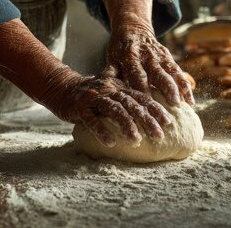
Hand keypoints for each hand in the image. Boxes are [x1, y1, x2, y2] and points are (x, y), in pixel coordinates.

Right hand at [0, 19, 171, 147]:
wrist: (61, 88)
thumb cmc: (92, 95)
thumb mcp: (112, 91)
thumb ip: (128, 97)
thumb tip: (151, 106)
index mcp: (119, 87)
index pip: (142, 98)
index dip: (156, 109)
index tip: (169, 122)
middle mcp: (110, 90)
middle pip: (132, 105)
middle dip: (148, 120)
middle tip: (160, 136)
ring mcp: (95, 98)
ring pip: (115, 111)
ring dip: (127, 125)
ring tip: (137, 140)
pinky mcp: (80, 108)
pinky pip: (92, 120)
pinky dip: (102, 130)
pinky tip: (111, 142)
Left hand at [103, 0, 193, 105]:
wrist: (133, 27)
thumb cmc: (119, 48)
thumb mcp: (112, 58)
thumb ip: (111, 74)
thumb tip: (105, 92)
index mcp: (130, 55)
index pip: (137, 74)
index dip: (142, 88)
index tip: (146, 103)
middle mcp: (147, 55)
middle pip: (158, 73)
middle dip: (166, 88)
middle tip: (172, 104)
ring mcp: (159, 55)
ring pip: (171, 72)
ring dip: (178, 88)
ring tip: (183, 104)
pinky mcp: (168, 57)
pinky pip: (178, 72)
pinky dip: (185, 85)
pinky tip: (190, 99)